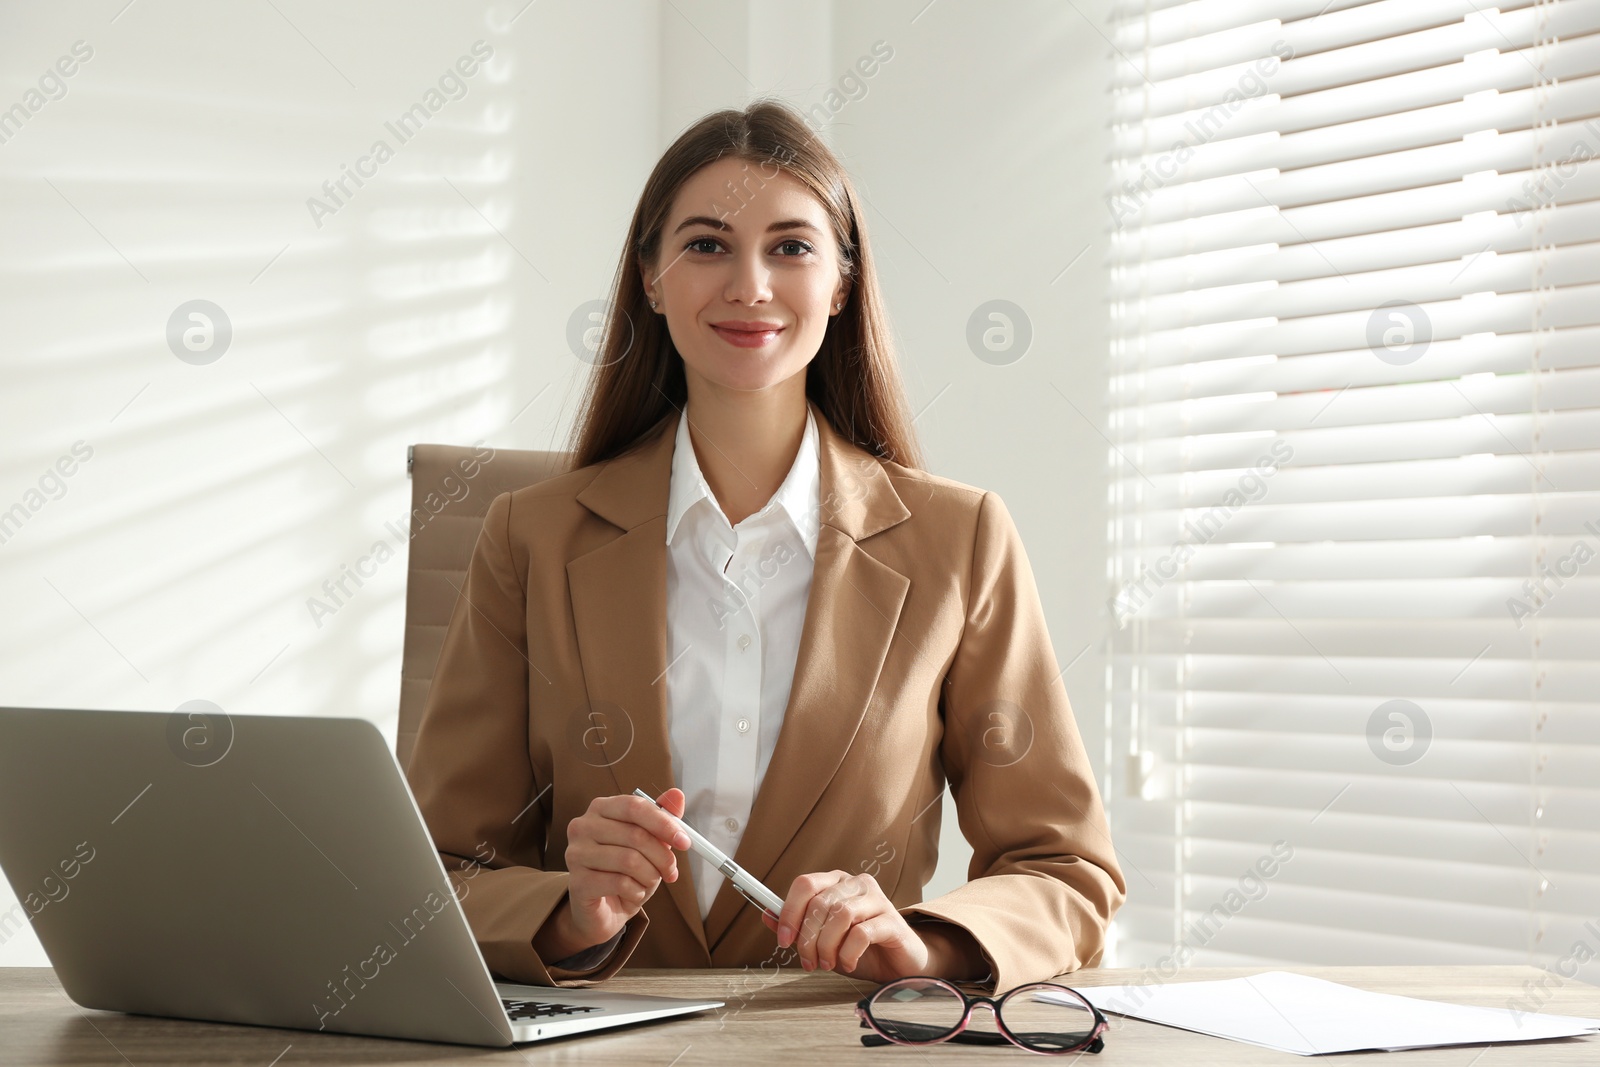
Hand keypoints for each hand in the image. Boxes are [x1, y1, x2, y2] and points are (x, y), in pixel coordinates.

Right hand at [550, 788, 690, 954]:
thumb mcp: (648, 843)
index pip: (634, 807)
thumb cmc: (624, 871)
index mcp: (601, 808)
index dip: (663, 823)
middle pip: (635, 835)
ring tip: (649, 883)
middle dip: (662, 857)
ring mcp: (576, 853)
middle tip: (672, 871)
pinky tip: (634, 893)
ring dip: (650, 876)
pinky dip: (636, 892)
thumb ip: (662, 818)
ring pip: (629, 860)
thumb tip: (677, 795)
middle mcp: (583, 826)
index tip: (684, 841)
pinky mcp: (577, 882)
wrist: (602, 909)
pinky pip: (619, 883)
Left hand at [760, 870, 932, 983]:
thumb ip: (797, 926)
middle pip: (820, 903)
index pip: (805, 884)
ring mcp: (877, 899)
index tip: (783, 941)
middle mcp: (856, 884)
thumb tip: (767, 914)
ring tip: (828, 964)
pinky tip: (848, 963)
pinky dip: (848, 953)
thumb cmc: (861, 949)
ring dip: (827, 946)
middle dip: (808, 938)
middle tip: (809, 962)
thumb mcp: (822, 939)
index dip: (789, 912)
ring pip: (840, 915)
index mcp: (836, 882)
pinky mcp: (892, 920)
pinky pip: (861, 933)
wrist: (899, 964)